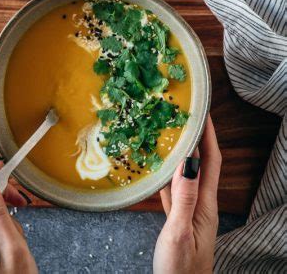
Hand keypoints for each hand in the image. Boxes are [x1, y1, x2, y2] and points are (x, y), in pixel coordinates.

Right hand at [154, 115, 221, 273]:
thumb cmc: (181, 269)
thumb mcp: (181, 232)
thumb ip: (184, 198)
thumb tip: (188, 163)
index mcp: (205, 205)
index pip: (211, 162)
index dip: (209, 136)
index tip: (204, 114)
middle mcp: (200, 204)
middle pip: (202, 165)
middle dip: (197, 139)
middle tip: (184, 119)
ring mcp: (190, 211)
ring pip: (187, 175)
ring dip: (183, 155)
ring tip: (171, 137)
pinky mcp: (179, 219)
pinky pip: (175, 190)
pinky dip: (169, 176)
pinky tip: (160, 169)